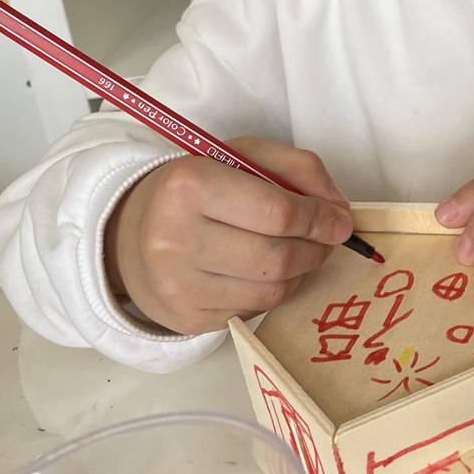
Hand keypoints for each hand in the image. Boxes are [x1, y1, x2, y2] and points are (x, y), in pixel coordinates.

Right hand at [104, 136, 353, 334]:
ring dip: (301, 272)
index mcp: (190, 185)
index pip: (277, 211)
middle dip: (316, 248)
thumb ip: (298, 168)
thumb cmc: (197, 187)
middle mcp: (176, 239)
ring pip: (271, 290)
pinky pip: (254, 310)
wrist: (132, 232)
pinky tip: (266, 270)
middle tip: (327, 237)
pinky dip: (275, 291)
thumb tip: (339, 209)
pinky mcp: (186, 319)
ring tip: (300, 251)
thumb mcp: (242, 155)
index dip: (319, 218)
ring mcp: (178, 286)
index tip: (341, 220)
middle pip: (277, 257)